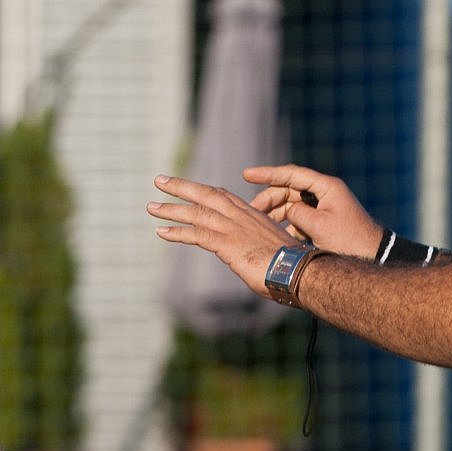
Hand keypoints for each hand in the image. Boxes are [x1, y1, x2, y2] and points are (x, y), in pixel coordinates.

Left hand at [149, 174, 298, 297]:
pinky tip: (160, 232)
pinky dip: (177, 232)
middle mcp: (241, 216)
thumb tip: (257, 258)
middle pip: (206, 195)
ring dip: (171, 209)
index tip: (190, 188)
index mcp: (253, 215)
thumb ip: (259, 247)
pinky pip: (196, 234)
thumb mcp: (274, 249)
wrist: (300, 270)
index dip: (205, 191)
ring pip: (196, 212)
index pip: (224, 196)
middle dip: (181, 187)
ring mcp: (233, 228)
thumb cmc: (292, 265)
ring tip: (151, 206)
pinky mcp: (226, 243)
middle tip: (160, 180)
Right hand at [244, 164, 381, 258]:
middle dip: (269, 199)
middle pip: (289, 189)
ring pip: (291, 205)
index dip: (267, 174)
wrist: (373, 258)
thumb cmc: (350, 241)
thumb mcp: (318, 226)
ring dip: (276, 213)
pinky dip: (286, 224)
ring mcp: (323, 207)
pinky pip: (298, 218)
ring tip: (260, 224)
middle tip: (251, 211)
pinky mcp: (322, 222)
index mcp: (326, 187)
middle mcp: (324, 194)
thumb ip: (297, 213)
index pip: (292, 174)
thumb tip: (286, 211)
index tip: (246, 175)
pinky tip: (275, 234)